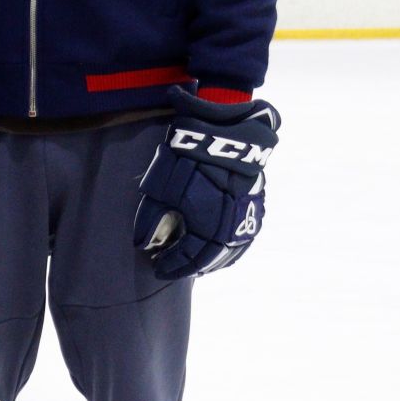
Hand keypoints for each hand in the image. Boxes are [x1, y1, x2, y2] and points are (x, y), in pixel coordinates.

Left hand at [134, 87, 280, 279]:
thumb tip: (143, 244)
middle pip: (209, 260)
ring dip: (210, 262)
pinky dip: (227, 251)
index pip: (186, 258)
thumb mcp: (160, 189)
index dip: (171, 265)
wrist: (225, 133)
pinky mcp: (256, 207)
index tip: (156, 267)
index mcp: (207, 229)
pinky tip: (217, 250)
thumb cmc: (186, 160)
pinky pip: (242, 240)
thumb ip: (150, 220)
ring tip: (192, 264)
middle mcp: (231, 231)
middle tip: (172, 268)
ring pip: (229, 254)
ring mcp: (247, 220)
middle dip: (188, 267)